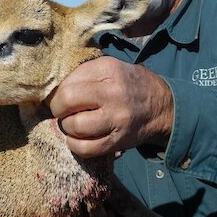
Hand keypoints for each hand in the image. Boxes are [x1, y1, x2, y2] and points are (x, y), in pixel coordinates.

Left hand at [47, 56, 173, 157]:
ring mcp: (117, 119)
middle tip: (61, 110)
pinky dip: (74, 145)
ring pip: (75, 126)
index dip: (59, 90)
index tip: (62, 95)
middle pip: (68, 100)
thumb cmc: (130, 85)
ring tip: (72, 124)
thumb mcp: (112, 68)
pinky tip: (77, 139)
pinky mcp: (118, 141)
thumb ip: (86, 74)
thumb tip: (55, 90)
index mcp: (109, 69)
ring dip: (66, 127)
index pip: (69, 79)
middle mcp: (113, 93)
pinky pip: (85, 148)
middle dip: (57, 107)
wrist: (162, 108)